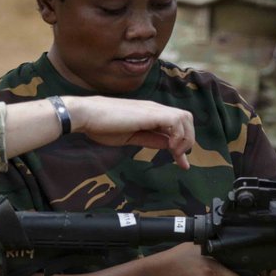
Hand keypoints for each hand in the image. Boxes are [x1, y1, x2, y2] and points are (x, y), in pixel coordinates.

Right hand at [64, 96, 195, 169]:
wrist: (87, 115)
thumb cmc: (102, 126)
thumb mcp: (131, 137)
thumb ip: (150, 139)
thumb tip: (167, 145)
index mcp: (150, 115)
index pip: (175, 127)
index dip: (183, 145)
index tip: (183, 164)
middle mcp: (155, 110)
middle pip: (186, 119)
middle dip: (188, 140)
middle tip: (180, 159)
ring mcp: (153, 110)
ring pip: (185, 118)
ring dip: (184, 138)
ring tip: (174, 153)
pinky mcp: (150, 113)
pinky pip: (175, 121)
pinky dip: (177, 136)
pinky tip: (168, 147)